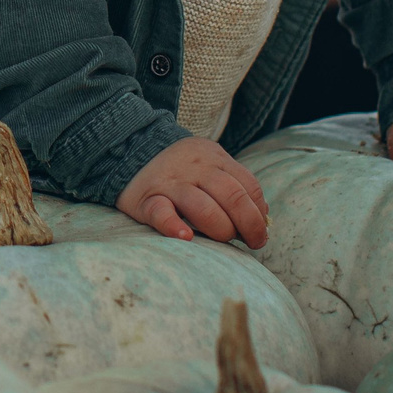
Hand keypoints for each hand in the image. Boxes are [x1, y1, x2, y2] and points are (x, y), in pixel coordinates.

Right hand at [117, 137, 269, 247]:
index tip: (260, 233)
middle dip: (249, 224)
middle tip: (253, 243)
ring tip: (223, 241)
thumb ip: (234, 185)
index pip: (248, 185)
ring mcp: (170, 182)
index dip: (259, 212)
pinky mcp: (147, 199)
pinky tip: (186, 237)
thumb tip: (263, 217)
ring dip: (220, 228)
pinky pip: (161, 212)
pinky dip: (173, 225)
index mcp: (214, 158)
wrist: (129, 149)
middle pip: (231, 195)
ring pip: (202, 205)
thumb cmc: (180, 169)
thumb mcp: (209, 165)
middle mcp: (195, 168)